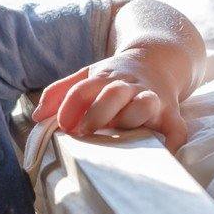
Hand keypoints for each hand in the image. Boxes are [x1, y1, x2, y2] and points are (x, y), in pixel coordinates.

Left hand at [30, 49, 188, 150]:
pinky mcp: (171, 113)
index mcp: (105, 78)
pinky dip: (172, 141)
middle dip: (98, 112)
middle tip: (84, 131)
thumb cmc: (115, 77)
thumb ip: (61, 91)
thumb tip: (37, 117)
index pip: (84, 88)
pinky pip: (176, 128)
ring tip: (120, 135)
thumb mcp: (88, 75)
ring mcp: (151, 98)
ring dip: (132, 118)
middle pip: (113, 94)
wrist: (157, 60)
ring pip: (144, 104)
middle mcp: (128, 86)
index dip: (71, 106)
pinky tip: (162, 154)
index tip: (63, 125)